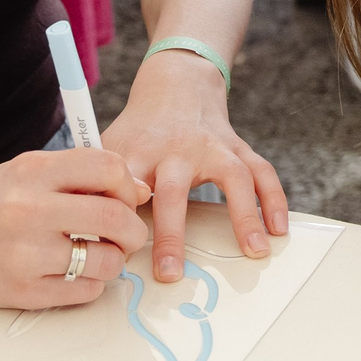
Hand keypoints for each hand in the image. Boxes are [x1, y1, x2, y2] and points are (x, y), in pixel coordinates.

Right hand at [0, 146, 152, 309]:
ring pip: (106, 262)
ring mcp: (25, 254)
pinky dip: (89, 284)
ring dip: (113, 262)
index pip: (109, 169)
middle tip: (125, 235)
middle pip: (115, 219)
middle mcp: (30, 209)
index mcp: (34, 171)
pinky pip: (85, 292)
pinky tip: (71, 274)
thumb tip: (139, 192)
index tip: (124, 199)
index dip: (128, 187)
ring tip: (96, 256)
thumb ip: (79, 176)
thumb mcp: (27, 171)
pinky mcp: (22, 291)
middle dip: (132, 231)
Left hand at [99, 50, 287, 283]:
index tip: (119, 238)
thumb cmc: (139, 132)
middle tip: (170, 274)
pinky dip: (274, 199)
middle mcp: (176, 149)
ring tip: (256, 251)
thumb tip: (80, 235)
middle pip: (173, 190)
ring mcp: (212, 147)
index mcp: (139, 152)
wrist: (175, 86)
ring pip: (232, 177)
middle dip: (171, 233)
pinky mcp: (237, 148)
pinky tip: (279, 228)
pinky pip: (261, 171)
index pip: (125, 181)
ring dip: (244, 214)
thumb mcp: (110, 148)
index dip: (121, 206)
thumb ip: (97, 186)